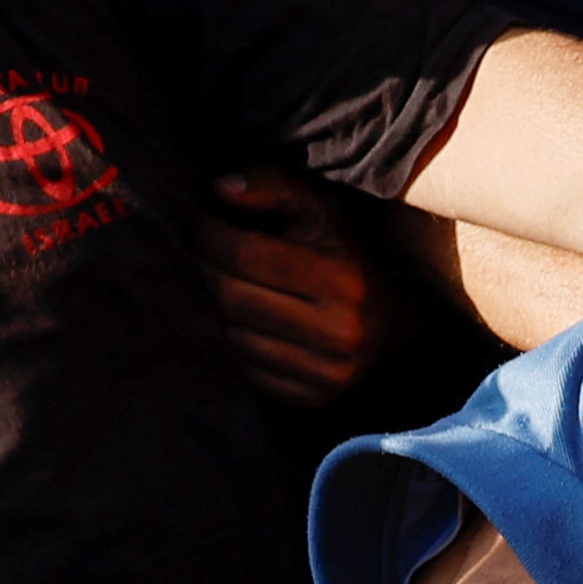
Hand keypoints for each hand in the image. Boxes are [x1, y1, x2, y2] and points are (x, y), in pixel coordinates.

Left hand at [200, 166, 388, 403]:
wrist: (390, 319)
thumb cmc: (339, 253)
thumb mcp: (318, 210)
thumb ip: (273, 184)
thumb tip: (220, 187)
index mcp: (343, 278)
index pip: (247, 254)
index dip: (207, 232)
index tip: (198, 219)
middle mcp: (341, 331)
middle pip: (232, 298)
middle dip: (201, 268)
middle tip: (193, 250)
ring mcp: (328, 373)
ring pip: (232, 338)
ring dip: (212, 308)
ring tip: (214, 282)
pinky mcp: (312, 399)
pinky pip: (245, 372)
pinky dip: (231, 345)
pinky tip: (236, 321)